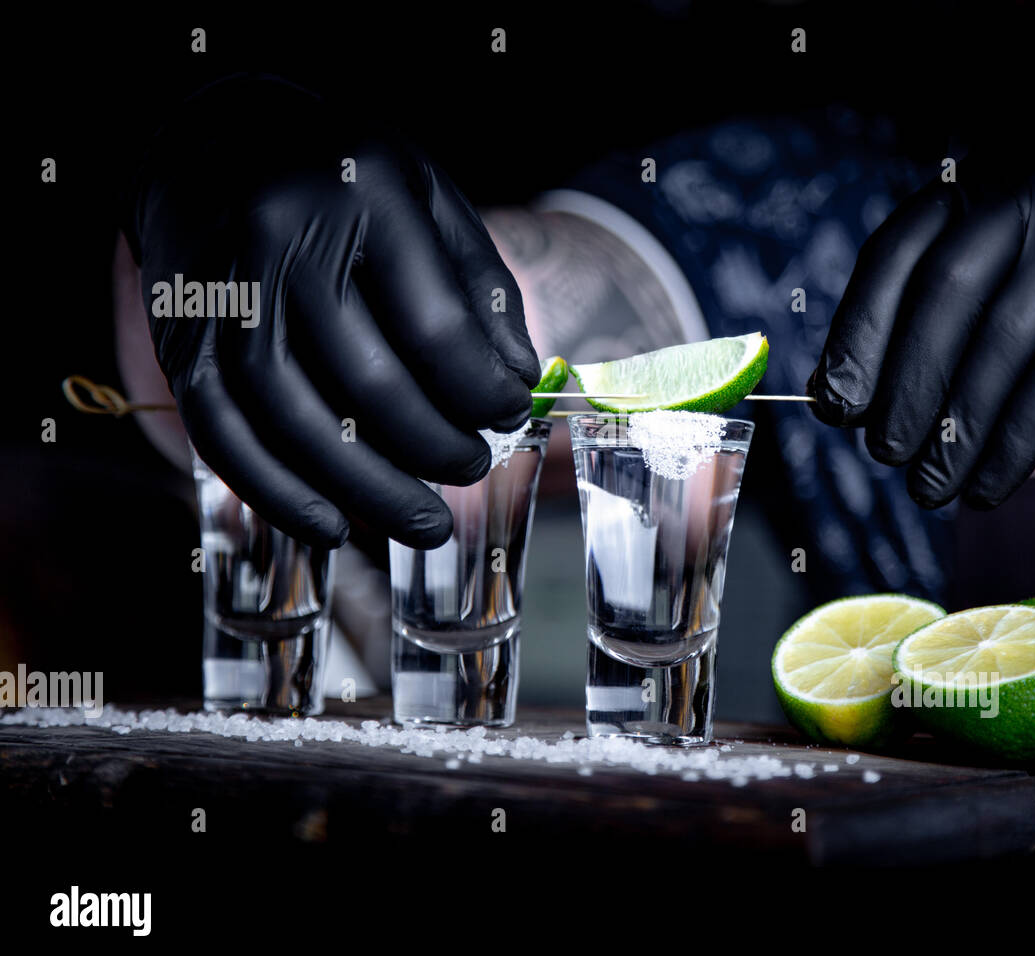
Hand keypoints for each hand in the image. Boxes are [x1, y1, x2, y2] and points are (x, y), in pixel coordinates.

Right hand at [126, 75, 538, 547]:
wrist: (210, 142)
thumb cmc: (342, 177)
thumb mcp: (429, 197)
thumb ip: (479, 287)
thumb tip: (518, 380)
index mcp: (360, 195)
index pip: (433, 323)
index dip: (479, 388)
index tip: (509, 414)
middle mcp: (280, 241)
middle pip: (364, 382)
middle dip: (432, 447)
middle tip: (471, 471)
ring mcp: (222, 294)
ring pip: (293, 421)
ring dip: (364, 490)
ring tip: (421, 522)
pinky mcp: (179, 339)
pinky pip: (222, 435)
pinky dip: (278, 493)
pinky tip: (331, 524)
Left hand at [808, 147, 1034, 508]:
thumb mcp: (977, 337)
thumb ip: (906, 350)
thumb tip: (828, 398)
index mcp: (982, 187)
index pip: (899, 250)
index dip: (860, 330)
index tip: (836, 403)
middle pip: (947, 285)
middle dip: (908, 381)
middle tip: (886, 453)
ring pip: (1004, 335)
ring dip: (958, 426)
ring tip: (932, 485)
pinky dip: (1014, 442)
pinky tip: (987, 485)